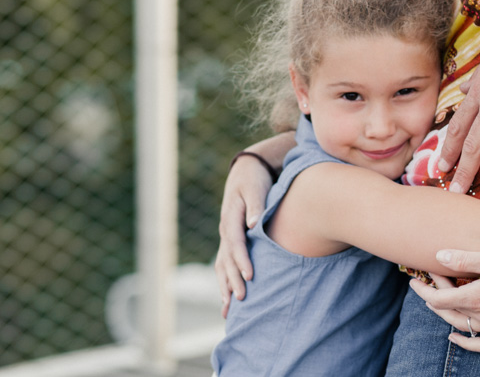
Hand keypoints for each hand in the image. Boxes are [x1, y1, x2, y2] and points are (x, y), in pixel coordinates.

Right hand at [213, 154, 272, 316]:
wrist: (245, 171)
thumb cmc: (253, 180)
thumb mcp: (255, 187)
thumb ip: (256, 206)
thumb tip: (254, 224)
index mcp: (230, 216)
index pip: (235, 242)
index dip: (242, 260)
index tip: (250, 276)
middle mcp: (225, 229)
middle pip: (227, 258)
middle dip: (233, 279)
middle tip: (242, 298)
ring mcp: (225, 236)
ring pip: (222, 265)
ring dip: (225, 285)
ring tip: (228, 308)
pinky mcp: (229, 241)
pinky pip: (225, 264)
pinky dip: (225, 281)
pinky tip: (227, 299)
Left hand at [409, 249, 479, 351]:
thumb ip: (465, 259)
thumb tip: (438, 257)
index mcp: (476, 297)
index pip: (439, 299)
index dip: (424, 290)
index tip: (415, 279)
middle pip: (448, 311)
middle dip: (433, 296)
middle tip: (426, 282)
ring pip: (461, 325)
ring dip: (446, 314)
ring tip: (437, 301)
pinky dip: (465, 342)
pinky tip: (454, 336)